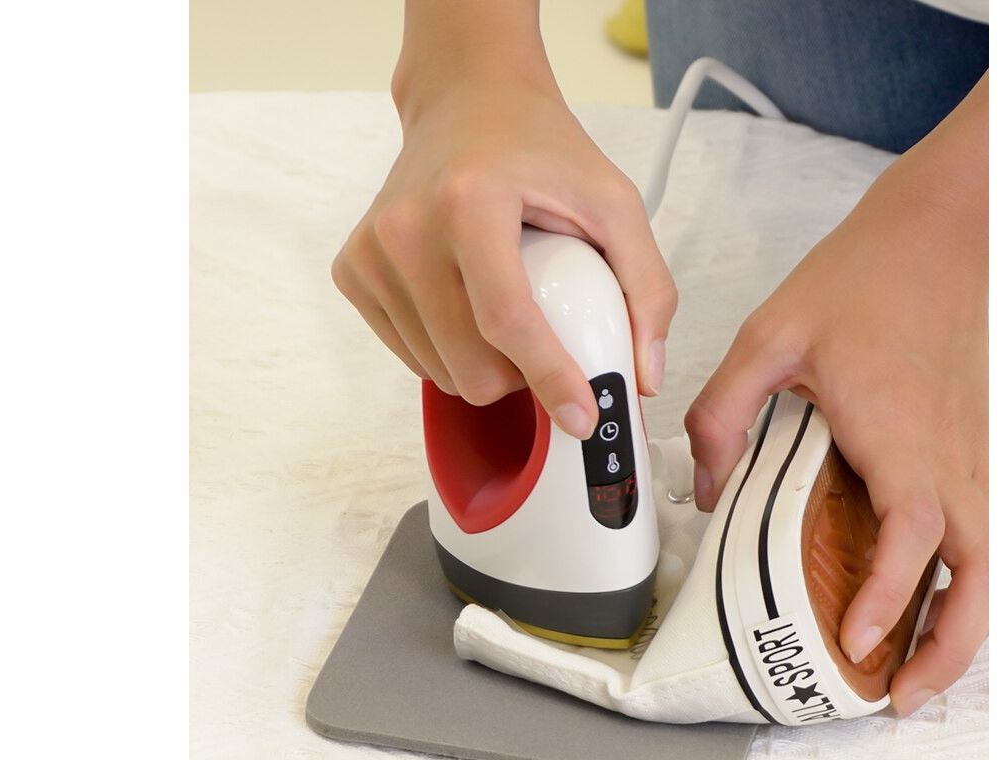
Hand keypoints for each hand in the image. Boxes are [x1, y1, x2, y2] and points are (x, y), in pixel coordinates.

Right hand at [331, 7, 674, 437]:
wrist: (468, 102)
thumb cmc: (539, 150)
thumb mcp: (614, 202)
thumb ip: (647, 287)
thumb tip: (645, 375)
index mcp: (470, 201)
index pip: (508, 320)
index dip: (550, 379)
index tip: (582, 416)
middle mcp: (407, 227)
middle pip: (471, 366)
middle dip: (520, 378)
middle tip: (545, 338)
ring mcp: (371, 252)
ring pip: (440, 373)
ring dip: (484, 366)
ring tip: (504, 309)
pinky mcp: (353, 271)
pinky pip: (410, 357)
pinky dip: (448, 351)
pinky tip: (465, 304)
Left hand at [686, 75, 987, 715]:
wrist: (947, 226)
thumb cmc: (867, 275)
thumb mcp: (772, 335)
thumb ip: (724, 413)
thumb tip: (704, 487)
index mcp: (901, 436)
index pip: (912, 541)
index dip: (887, 601)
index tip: (856, 642)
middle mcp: (953, 456)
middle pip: (980, 578)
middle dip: (948, 649)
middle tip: (898, 691)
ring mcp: (979, 452)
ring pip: (995, 561)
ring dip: (965, 620)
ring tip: (917, 662)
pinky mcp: (985, 441)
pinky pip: (990, 527)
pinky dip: (972, 576)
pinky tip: (935, 589)